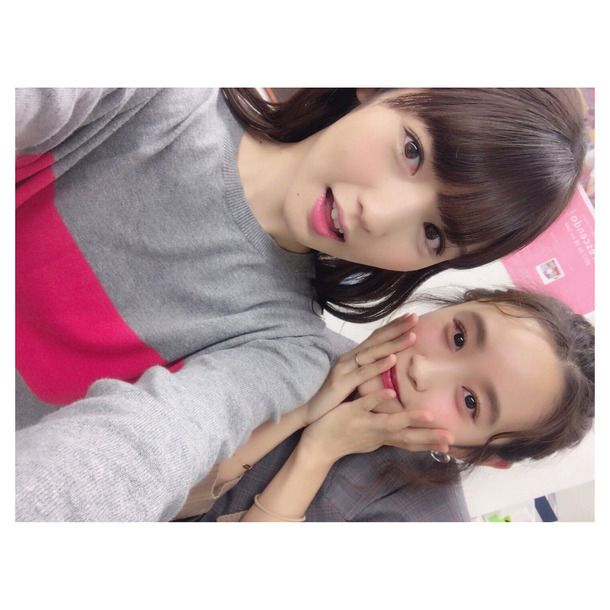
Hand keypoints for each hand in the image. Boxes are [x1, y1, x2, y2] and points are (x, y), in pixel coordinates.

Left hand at [299, 388, 453, 466]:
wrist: (317, 445)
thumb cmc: (347, 437)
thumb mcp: (372, 435)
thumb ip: (390, 429)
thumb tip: (406, 425)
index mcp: (383, 437)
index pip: (411, 441)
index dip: (431, 442)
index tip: (452, 444)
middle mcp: (377, 433)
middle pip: (407, 436)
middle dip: (430, 436)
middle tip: (451, 438)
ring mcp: (365, 423)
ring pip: (390, 422)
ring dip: (409, 418)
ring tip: (429, 415)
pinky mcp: (350, 413)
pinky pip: (365, 405)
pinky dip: (377, 400)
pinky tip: (390, 393)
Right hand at [301, 314, 417, 426]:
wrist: (310, 411)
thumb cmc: (334, 397)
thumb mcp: (353, 381)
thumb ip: (367, 371)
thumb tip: (387, 365)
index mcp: (353, 357)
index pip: (376, 337)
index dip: (393, 326)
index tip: (411, 317)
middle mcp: (349, 358)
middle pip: (376, 339)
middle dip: (397, 328)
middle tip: (416, 318)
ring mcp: (345, 369)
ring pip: (373, 353)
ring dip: (393, 343)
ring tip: (412, 336)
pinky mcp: (342, 383)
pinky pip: (363, 373)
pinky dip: (378, 365)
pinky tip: (393, 359)